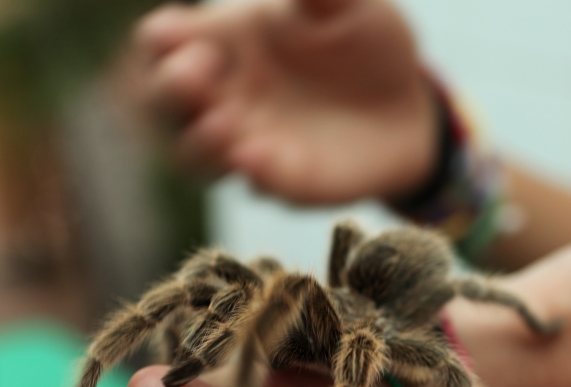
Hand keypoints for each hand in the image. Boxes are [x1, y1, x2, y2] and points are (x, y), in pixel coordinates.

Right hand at [128, 0, 433, 202]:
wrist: (410, 105)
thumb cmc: (367, 44)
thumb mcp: (350, 3)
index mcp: (224, 42)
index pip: (164, 42)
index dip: (160, 40)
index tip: (173, 32)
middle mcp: (223, 96)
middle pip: (161, 103)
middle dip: (167, 90)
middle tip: (195, 71)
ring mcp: (247, 143)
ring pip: (193, 158)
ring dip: (198, 143)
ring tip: (222, 122)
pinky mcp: (284, 182)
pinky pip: (256, 186)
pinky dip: (253, 174)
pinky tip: (257, 154)